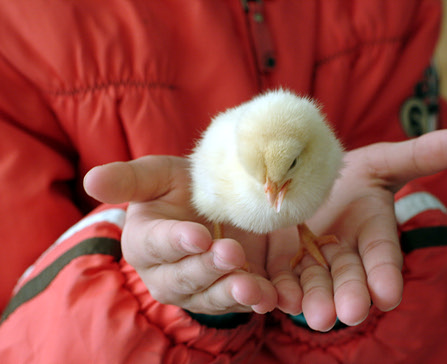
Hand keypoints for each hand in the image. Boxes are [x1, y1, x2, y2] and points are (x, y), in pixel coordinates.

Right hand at [84, 156, 276, 314]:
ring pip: (213, 298)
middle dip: (208, 269)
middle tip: (231, 253)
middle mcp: (168, 275)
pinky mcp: (229, 294)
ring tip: (255, 289)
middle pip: (185, 278)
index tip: (198, 235)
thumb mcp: (157, 176)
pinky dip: (261, 301)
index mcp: (145, 243)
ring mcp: (199, 290)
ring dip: (234, 294)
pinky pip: (243, 303)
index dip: (176, 242)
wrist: (213, 203)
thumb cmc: (180, 187)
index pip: (156, 245)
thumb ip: (128, 180)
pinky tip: (274, 298)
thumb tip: (89, 180)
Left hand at [265, 129, 446, 330]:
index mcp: (370, 234)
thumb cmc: (345, 174)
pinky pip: (278, 280)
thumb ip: (416, 157)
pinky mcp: (281, 264)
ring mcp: (310, 263)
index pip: (383, 256)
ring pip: (313, 286)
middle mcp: (343, 255)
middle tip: (351, 313)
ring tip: (317, 316)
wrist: (301, 179)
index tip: (389, 294)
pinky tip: (271, 299)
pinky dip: (275, 291)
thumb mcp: (378, 162)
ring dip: (314, 301)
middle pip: (348, 278)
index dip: (386, 273)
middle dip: (351, 295)